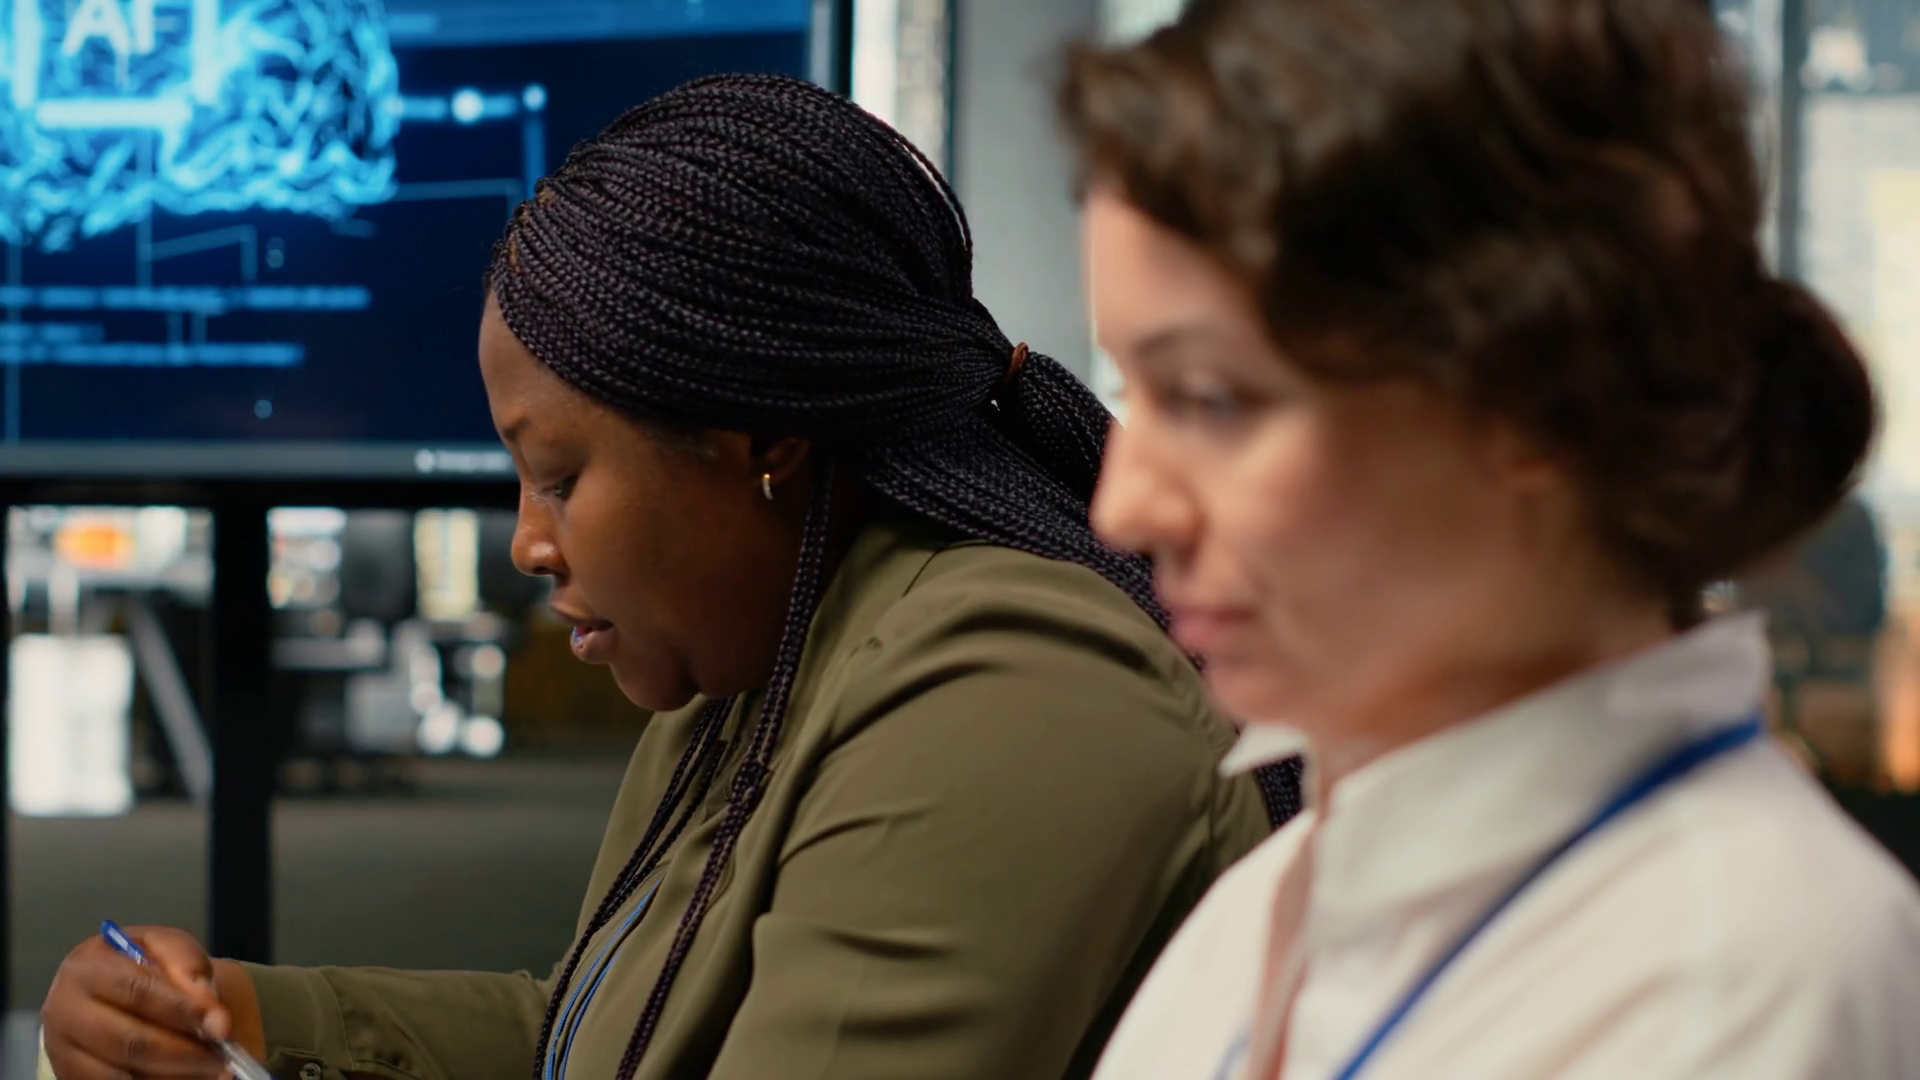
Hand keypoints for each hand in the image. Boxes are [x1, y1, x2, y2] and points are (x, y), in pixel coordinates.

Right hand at [41, 926, 265, 1078]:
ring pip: (121, 1075)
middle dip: (183, 1052)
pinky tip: (184, 1077)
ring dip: (174, 1075)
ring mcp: (62, 1049)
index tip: (219, 1024)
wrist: (121, 988)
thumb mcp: (169, 949)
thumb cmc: (145, 966)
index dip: (180, 1010)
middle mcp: (64, 1010)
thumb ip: (191, 970)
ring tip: (212, 1070)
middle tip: (222, 1057)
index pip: (135, 992)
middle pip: (128, 1041)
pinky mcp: (70, 1076)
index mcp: (86, 967)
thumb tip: (214, 1015)